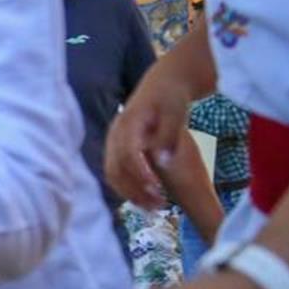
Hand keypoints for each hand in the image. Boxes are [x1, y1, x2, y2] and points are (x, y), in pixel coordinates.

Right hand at [104, 67, 197, 209]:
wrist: (164, 82)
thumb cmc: (171, 96)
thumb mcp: (176, 112)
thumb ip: (167, 136)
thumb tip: (162, 162)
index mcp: (128, 123)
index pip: (128, 153)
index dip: (140, 174)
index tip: (158, 190)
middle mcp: (115, 133)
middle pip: (115, 167)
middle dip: (135, 190)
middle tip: (159, 206)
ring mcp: (113, 140)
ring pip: (113, 172)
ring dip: (130, 192)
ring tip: (154, 206)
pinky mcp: (117, 147)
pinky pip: (116, 171)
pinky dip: (128, 187)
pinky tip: (146, 197)